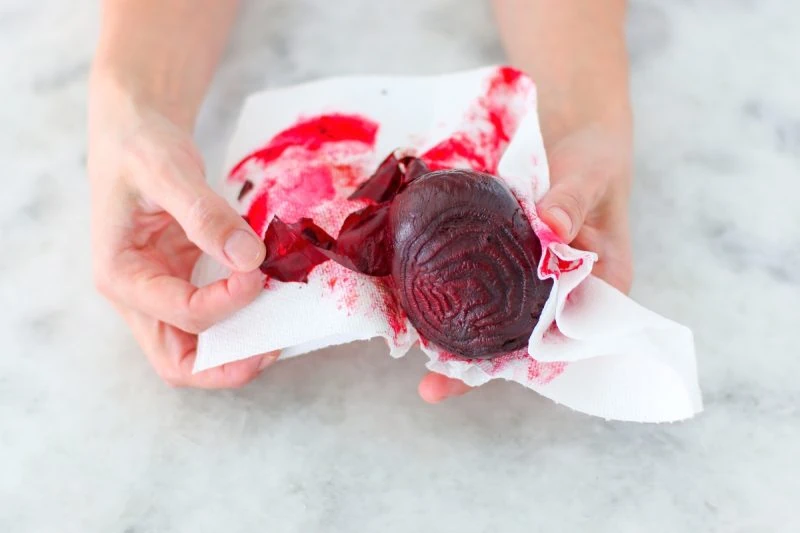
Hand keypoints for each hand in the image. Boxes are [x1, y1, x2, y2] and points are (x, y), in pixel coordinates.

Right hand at [88, 75, 274, 387]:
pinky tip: (269, 306)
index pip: (180, 314)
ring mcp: (161, 293)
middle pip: (177, 362)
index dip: (226, 302)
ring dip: (236, 351)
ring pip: (195, 351)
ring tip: (277, 333)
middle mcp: (137, 295)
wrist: (134, 130)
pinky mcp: (183, 282)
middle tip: (273, 347)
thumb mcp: (166, 169)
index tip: (259, 273)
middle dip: (226, 365)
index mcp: (120, 274)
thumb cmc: (139, 146)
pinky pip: (212, 321)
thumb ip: (203, 213)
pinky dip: (239, 322)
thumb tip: (247, 256)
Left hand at [418, 122, 633, 402]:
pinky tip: (415, 305)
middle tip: (433, 387)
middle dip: (480, 366)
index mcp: (601, 287)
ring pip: (497, 318)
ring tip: (415, 355)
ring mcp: (531, 277)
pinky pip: (478, 282)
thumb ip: (573, 198)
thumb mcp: (592, 173)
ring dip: (460, 337)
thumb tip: (552, 227)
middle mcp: (564, 293)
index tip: (488, 379)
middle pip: (524, 342)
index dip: (527, 366)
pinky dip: (451, 293)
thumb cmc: (598, 155)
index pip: (568, 343)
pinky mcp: (503, 257)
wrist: (577, 125)